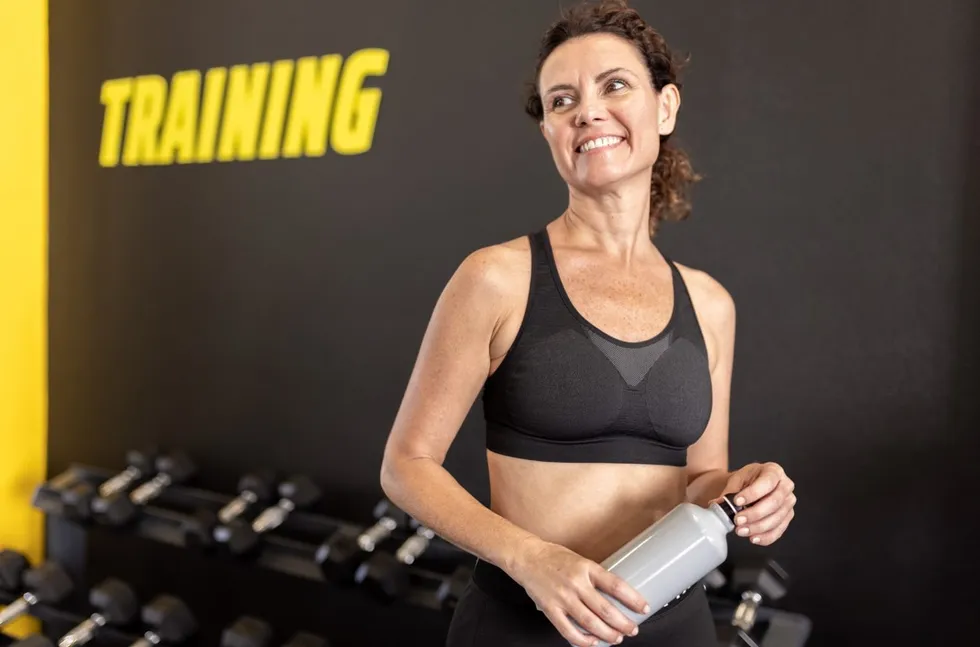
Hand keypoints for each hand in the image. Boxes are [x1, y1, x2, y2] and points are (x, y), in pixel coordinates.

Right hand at [511, 540, 648, 646]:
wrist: (527, 557)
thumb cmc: (554, 557)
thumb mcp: (580, 560)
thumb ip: (595, 577)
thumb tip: (615, 595)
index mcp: (586, 568)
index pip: (616, 585)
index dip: (632, 599)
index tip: (643, 607)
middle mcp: (576, 584)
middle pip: (605, 609)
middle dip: (623, 623)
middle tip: (632, 629)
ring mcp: (562, 598)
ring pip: (590, 623)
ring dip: (607, 634)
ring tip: (617, 638)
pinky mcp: (551, 609)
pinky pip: (568, 630)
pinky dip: (582, 640)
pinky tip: (592, 642)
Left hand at [715, 462, 795, 545]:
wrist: (749, 487)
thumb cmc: (745, 481)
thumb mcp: (736, 480)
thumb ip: (729, 492)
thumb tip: (717, 504)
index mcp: (774, 471)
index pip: (767, 482)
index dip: (753, 493)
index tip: (737, 501)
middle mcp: (786, 486)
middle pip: (774, 502)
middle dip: (755, 513)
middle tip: (738, 520)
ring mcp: (788, 502)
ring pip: (777, 518)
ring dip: (758, 527)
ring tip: (741, 530)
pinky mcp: (787, 517)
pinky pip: (779, 530)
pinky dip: (766, 537)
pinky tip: (753, 538)